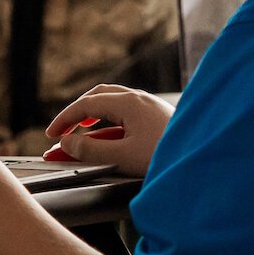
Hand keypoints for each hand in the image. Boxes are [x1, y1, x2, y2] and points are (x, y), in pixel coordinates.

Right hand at [44, 85, 175, 176]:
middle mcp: (140, 99)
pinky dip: (110, 121)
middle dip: (77, 112)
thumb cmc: (167, 156)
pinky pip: (127, 111)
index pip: (86, 105)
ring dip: (93, 116)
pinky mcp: (158, 116)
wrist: (202, 158)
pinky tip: (108, 135)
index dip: (65, 119)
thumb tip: (68, 142)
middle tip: (62, 130)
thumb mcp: (123, 157)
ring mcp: (150, 106)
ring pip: (114, 102)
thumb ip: (92, 150)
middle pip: (99, 96)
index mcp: (129, 103)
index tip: (51, 135)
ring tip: (80, 132)